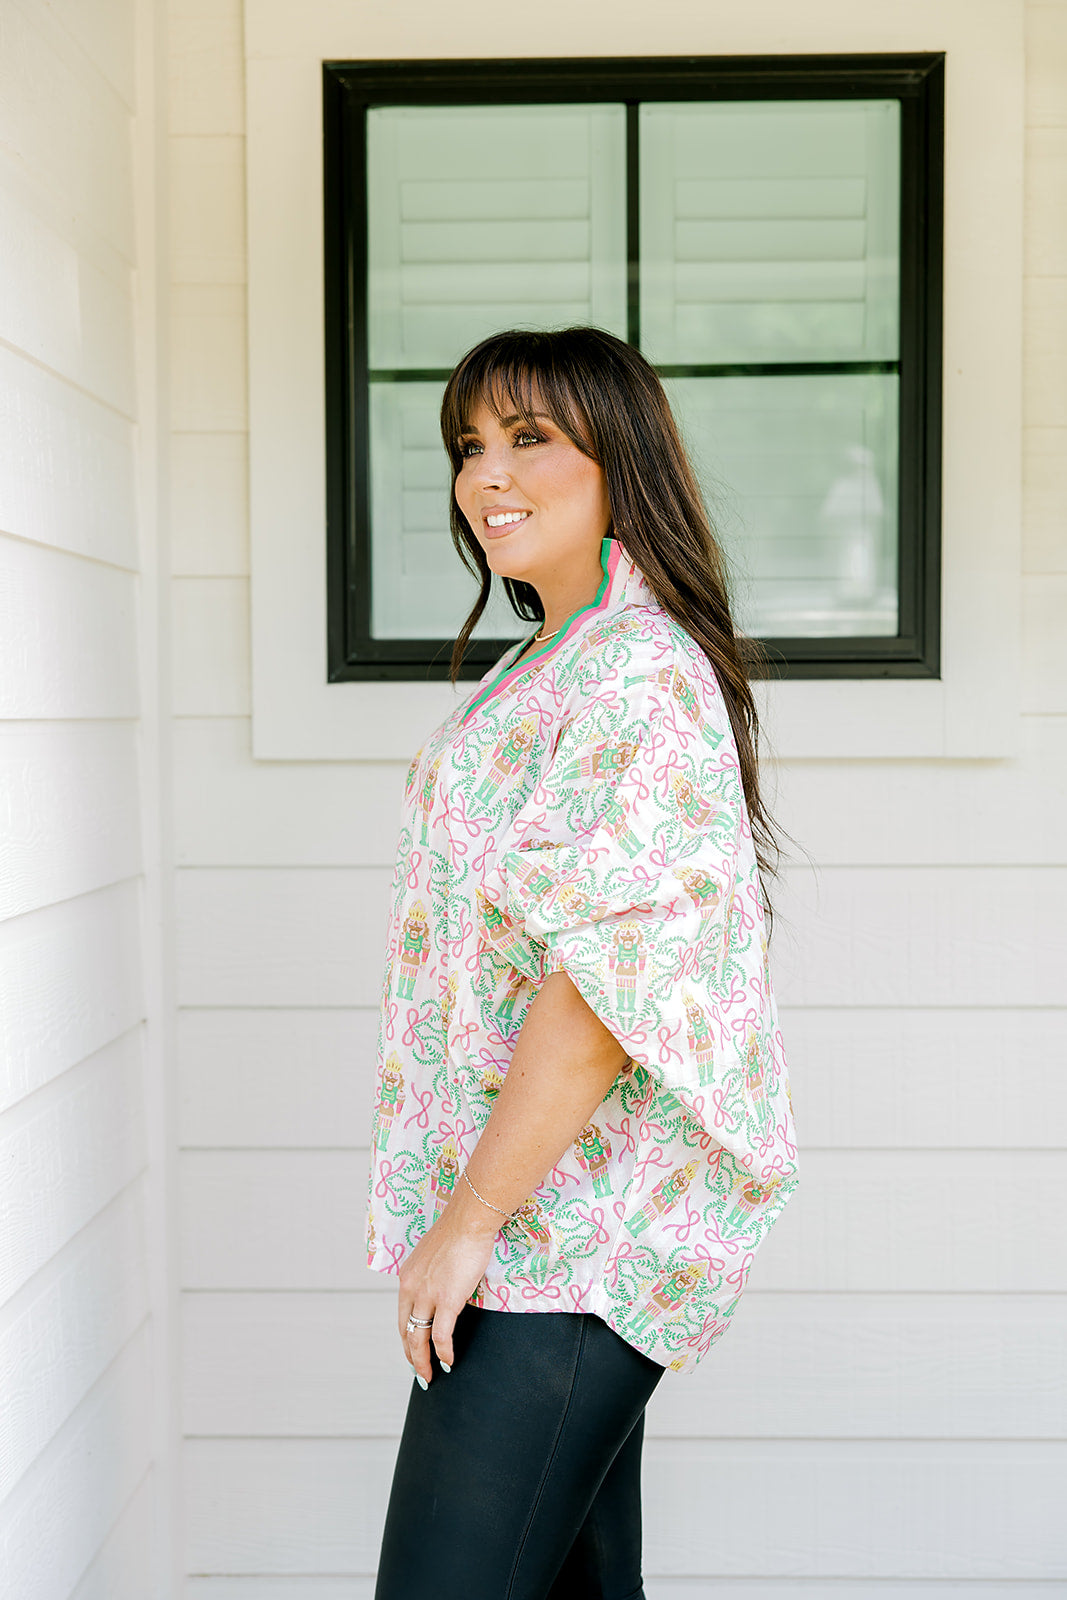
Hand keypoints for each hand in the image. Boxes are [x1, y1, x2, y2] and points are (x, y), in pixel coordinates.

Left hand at [397, 1188, 500, 1384]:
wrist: (469, 1221)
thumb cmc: (458, 1232)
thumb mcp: (433, 1256)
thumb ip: (431, 1275)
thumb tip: (441, 1287)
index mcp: (407, 1277)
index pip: (403, 1315)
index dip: (407, 1336)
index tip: (413, 1349)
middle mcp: (411, 1288)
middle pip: (406, 1331)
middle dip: (411, 1355)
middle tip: (419, 1372)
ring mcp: (428, 1295)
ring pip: (419, 1338)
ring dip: (423, 1362)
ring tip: (429, 1376)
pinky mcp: (447, 1300)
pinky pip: (442, 1336)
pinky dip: (444, 1353)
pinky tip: (448, 1362)